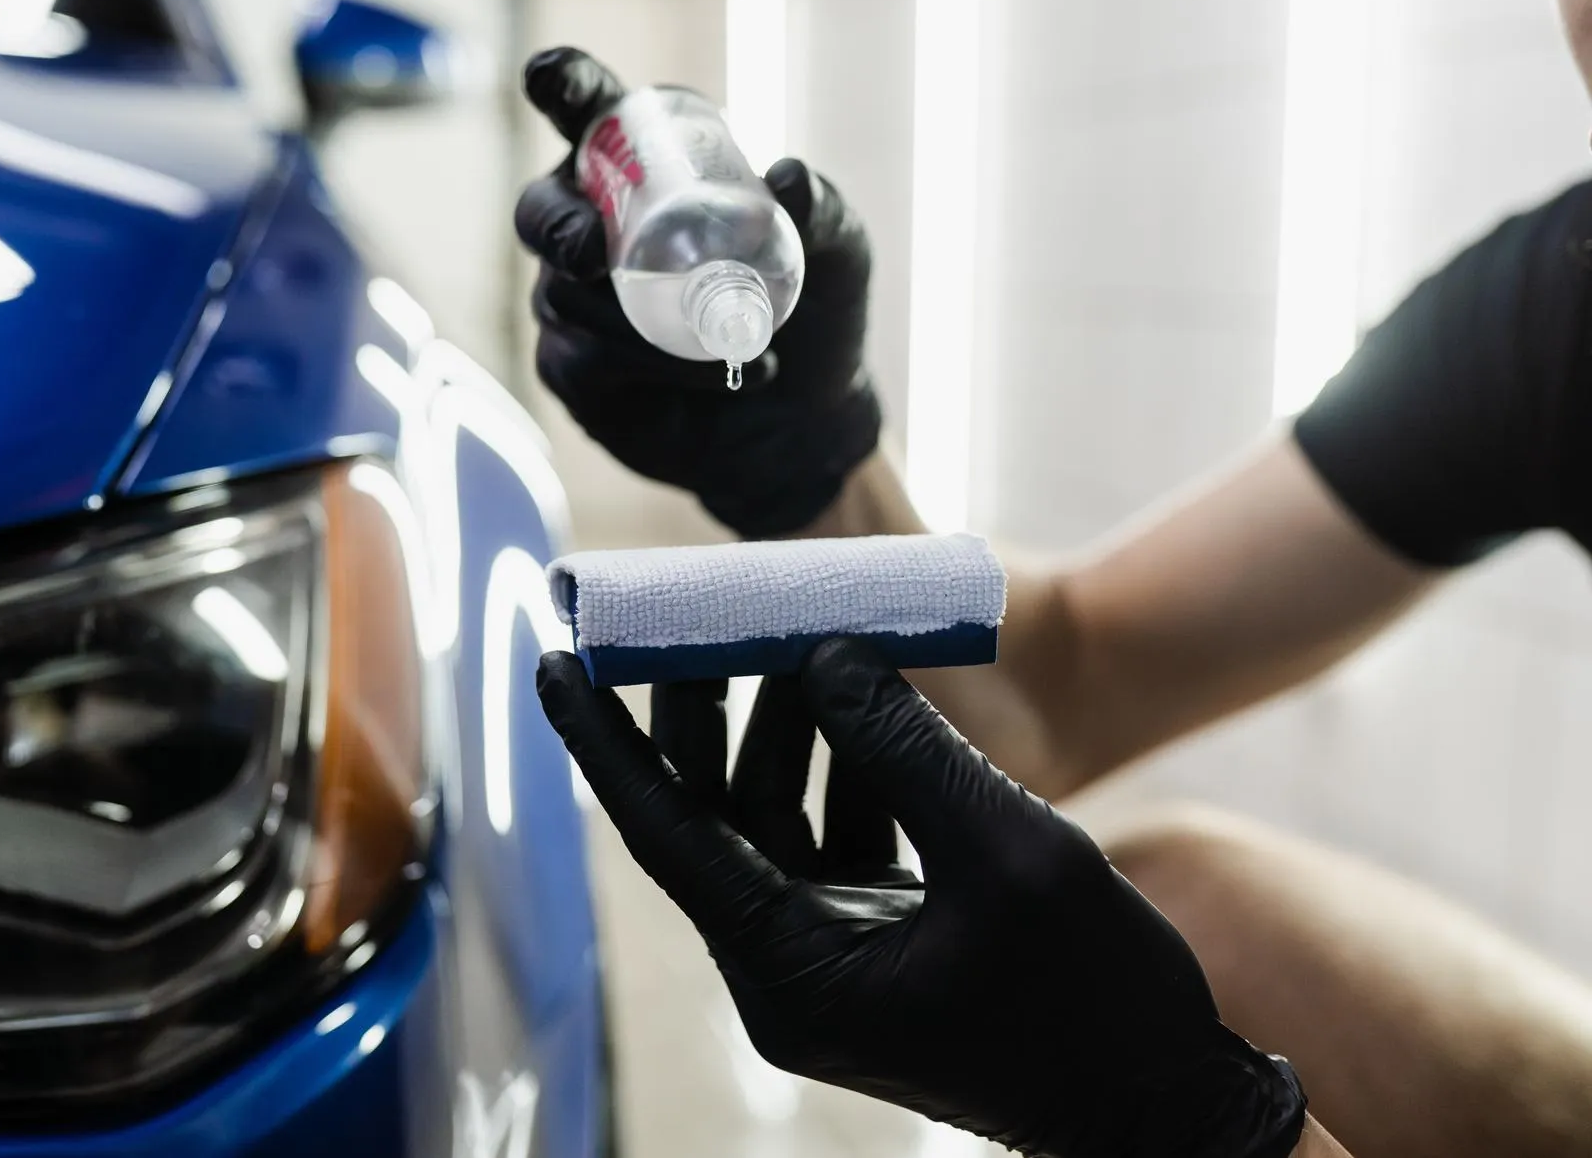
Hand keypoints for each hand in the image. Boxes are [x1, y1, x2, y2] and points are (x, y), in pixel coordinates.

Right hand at [514, 47, 881, 537]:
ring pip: (567, 295)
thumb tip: (787, 176)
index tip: (548, 78)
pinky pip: (586, 359)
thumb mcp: (837, 255)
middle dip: (558, 224)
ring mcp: (574, 302)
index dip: (560, 84)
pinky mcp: (574, 371)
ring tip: (728, 343)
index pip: (587, 112)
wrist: (804, 423)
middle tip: (594, 252)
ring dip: (641, 319)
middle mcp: (596, 227)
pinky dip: (650, 367)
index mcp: (647, 168)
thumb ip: (822, 211)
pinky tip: (717, 376)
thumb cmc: (815, 314)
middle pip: (541, 209)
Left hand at [537, 640, 1308, 1157]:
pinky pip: (831, 832)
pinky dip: (847, 766)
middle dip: (701, 713)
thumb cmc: (1098, 998)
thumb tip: (825, 659)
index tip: (553, 660)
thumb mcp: (1008, 854)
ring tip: (804, 643)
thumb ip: (908, 750)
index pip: (666, 836)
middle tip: (695, 616)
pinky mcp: (880, 937)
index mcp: (790, 972)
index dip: (604, 742)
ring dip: (784, 729)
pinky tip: (872, 705)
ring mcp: (833, 952)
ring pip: (769, 815)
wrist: (1172, 1107)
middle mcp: (789, 966)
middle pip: (710, 814)